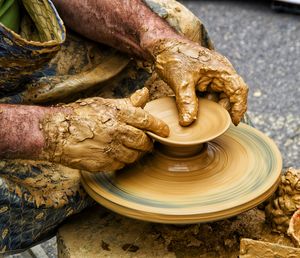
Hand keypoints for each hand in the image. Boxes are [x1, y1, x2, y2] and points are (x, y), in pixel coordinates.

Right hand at [40, 88, 168, 172]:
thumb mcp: (104, 104)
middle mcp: (116, 131)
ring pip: (134, 156)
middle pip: (143, 141)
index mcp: (118, 114)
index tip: (166, 132)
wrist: (56, 133)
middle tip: (147, 142)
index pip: (146, 120)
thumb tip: (145, 93)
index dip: (159, 127)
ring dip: (135, 153)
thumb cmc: (80, 115)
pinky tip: (115, 154)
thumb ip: (128, 102)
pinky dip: (122, 161)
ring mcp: (110, 149)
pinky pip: (121, 165)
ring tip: (129, 147)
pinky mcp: (103, 164)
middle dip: (148, 143)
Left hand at [151, 39, 247, 125]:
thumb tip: (188, 122)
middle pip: (230, 95)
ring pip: (219, 96)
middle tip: (216, 123)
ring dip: (213, 107)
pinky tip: (197, 111)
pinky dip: (205, 103)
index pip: (239, 90)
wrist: (162, 47)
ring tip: (205, 118)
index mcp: (221, 69)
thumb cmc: (174, 57)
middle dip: (224, 110)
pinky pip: (209, 94)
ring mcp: (212, 75)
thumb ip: (186, 102)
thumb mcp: (181, 82)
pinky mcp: (203, 79)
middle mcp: (220, 72)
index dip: (239, 107)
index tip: (235, 122)